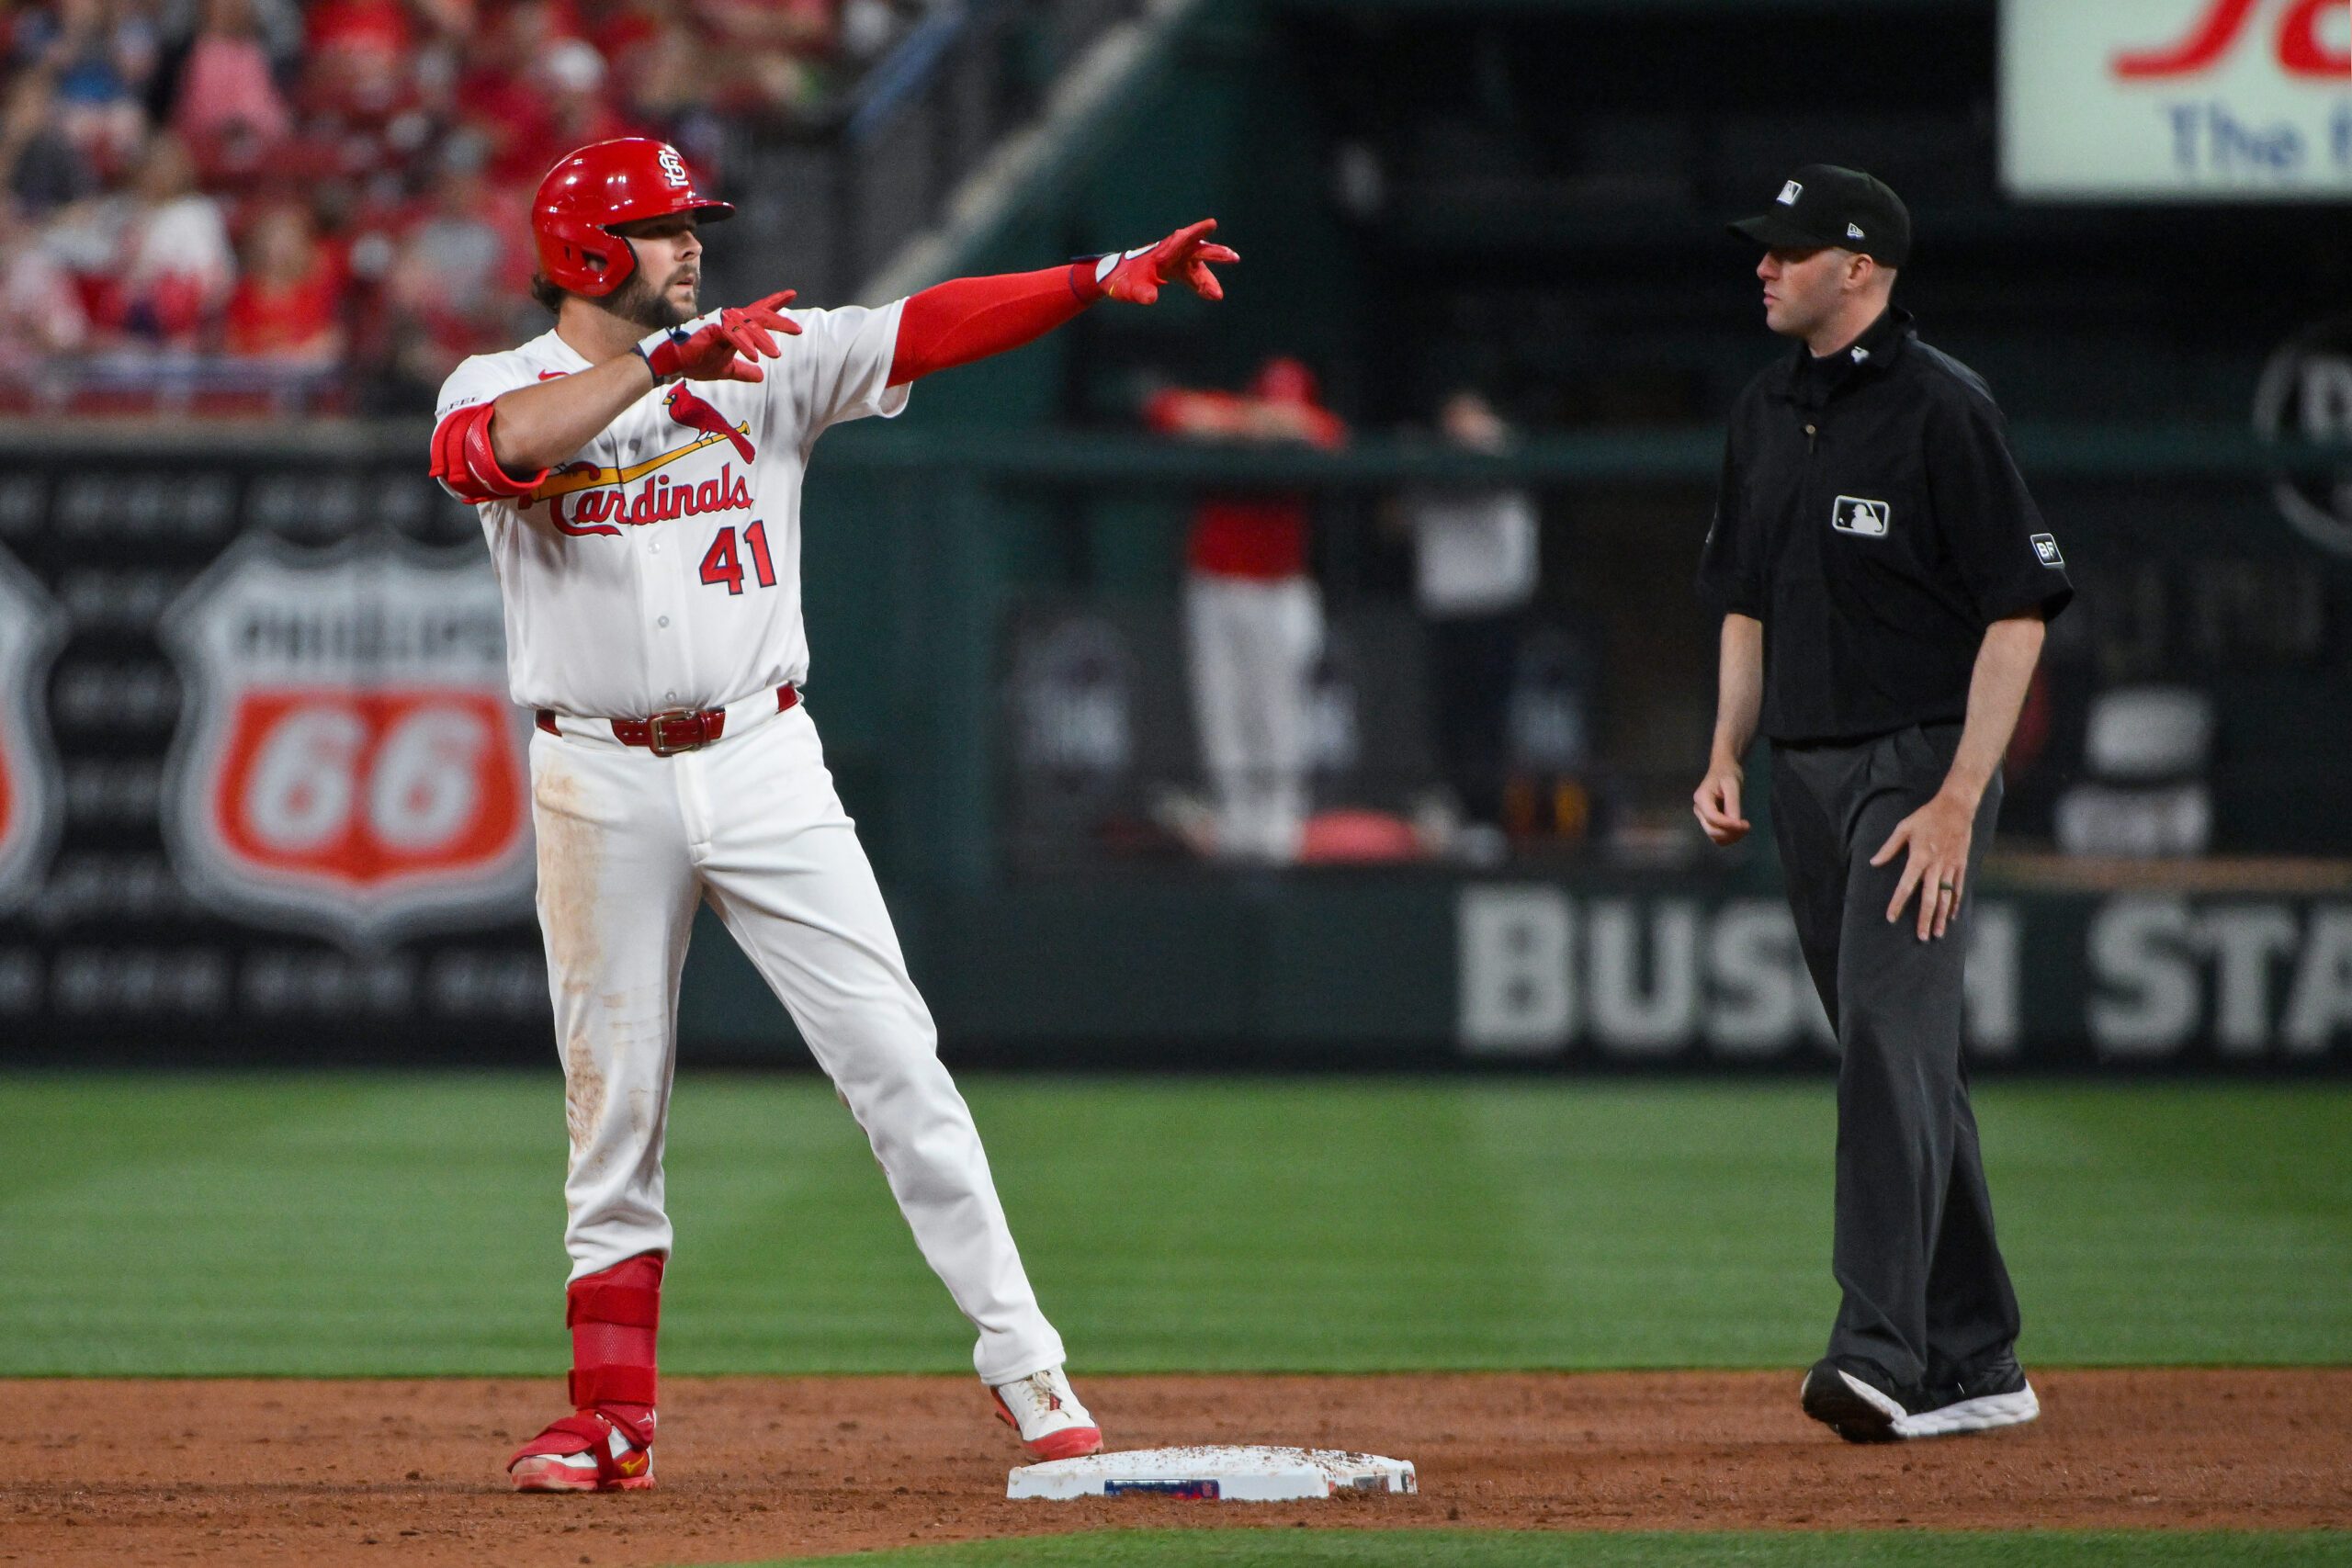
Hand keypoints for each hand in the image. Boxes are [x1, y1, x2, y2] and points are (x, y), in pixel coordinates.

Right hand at [638, 290, 800, 382]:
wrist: (672, 363)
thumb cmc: (695, 361)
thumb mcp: (726, 369)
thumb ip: (743, 371)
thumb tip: (760, 377)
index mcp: (734, 326)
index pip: (758, 312)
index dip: (775, 303)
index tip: (792, 294)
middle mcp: (729, 319)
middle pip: (759, 316)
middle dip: (779, 321)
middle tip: (797, 329)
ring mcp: (720, 322)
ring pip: (748, 326)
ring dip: (763, 340)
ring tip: (777, 355)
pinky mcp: (711, 329)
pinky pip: (733, 335)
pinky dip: (745, 345)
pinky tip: (755, 357)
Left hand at [1095, 219, 1239, 303]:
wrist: (1115, 277)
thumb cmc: (1121, 279)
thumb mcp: (1129, 288)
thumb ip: (1141, 292)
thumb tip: (1151, 298)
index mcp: (1161, 253)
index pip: (1181, 241)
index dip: (1196, 232)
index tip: (1211, 224)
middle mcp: (1172, 253)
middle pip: (1196, 251)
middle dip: (1214, 254)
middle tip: (1232, 257)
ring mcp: (1176, 261)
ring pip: (1197, 266)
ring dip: (1208, 279)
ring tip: (1216, 295)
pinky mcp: (1177, 269)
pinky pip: (1193, 276)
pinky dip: (1202, 285)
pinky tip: (1213, 295)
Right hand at [1692, 758, 1749, 845]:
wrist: (1723, 768)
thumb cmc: (1728, 773)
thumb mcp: (1733, 785)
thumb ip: (1733, 804)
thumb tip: (1736, 824)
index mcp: (1701, 798)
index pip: (1713, 817)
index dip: (1729, 824)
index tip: (1745, 825)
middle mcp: (1699, 810)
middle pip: (1712, 830)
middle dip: (1730, 832)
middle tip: (1747, 826)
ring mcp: (1702, 816)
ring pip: (1714, 835)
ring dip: (1730, 836)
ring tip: (1744, 828)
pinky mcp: (1709, 820)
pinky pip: (1717, 835)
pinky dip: (1728, 836)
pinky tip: (1738, 829)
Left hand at [1870, 789, 1975, 940]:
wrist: (1956, 807)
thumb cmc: (1926, 817)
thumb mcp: (1903, 828)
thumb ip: (1889, 848)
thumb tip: (1873, 863)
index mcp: (1919, 857)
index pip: (1906, 885)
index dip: (1898, 903)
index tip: (1891, 918)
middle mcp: (1936, 865)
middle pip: (1930, 898)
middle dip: (1924, 919)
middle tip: (1920, 937)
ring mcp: (1951, 866)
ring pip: (1946, 898)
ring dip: (1940, 917)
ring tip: (1936, 934)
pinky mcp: (1961, 865)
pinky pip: (1958, 889)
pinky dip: (1955, 904)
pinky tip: (1951, 917)